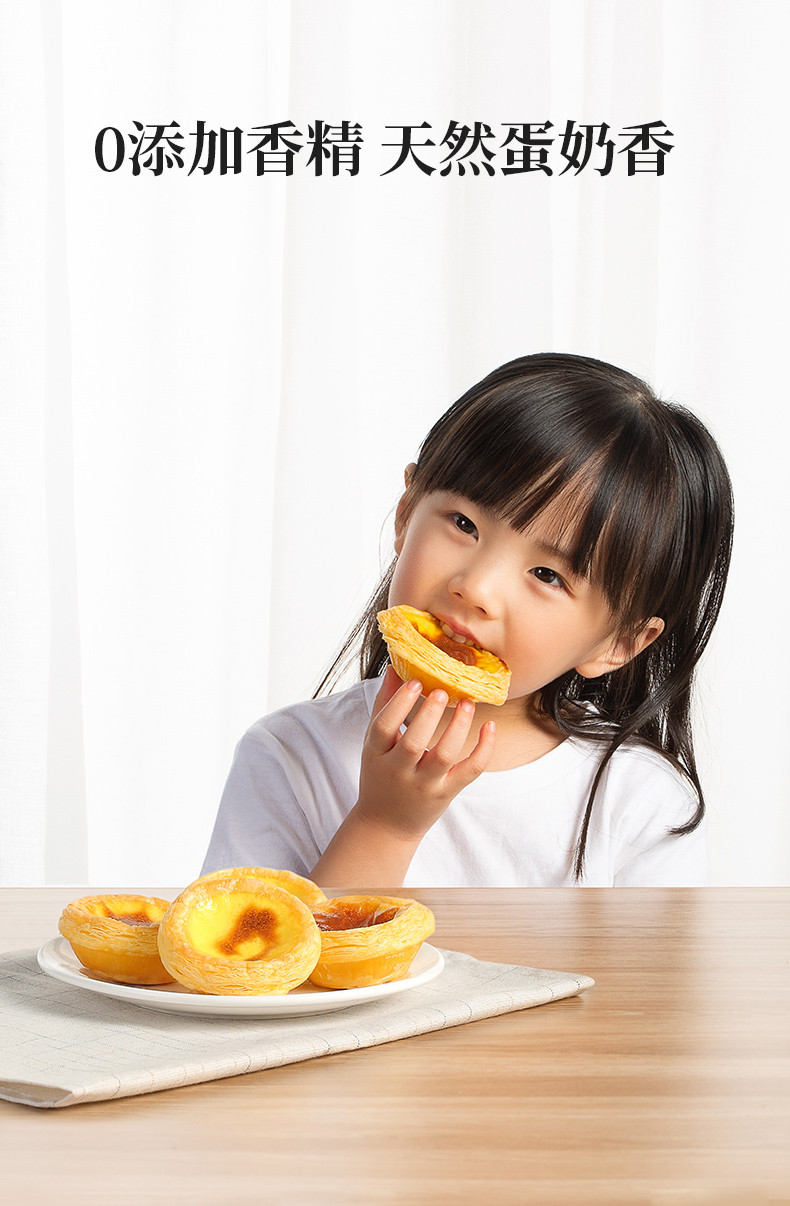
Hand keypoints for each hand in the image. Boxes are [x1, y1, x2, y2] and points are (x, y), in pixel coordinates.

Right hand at [356, 667, 496, 841]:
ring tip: (467, 704)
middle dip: (429, 715)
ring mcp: (425, 784)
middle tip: (443, 691)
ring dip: (458, 727)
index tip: (416, 682)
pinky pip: (470, 771)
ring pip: (444, 756)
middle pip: (414, 742)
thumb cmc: (380, 776)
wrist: (385, 825)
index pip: (384, 727)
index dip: (399, 704)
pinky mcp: (447, 793)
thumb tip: (394, 668)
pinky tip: (490, 726)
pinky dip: (484, 749)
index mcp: (377, 754)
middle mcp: (399, 771)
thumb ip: (384, 705)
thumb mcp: (374, 744)